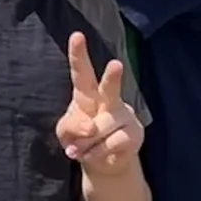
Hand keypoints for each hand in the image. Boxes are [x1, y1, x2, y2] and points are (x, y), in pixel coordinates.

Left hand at [55, 34, 142, 174]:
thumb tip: (90, 128)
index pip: (81, 72)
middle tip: (116, 65)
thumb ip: (71, 126)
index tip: (76, 35)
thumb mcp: (65, 133)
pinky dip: (98, 153)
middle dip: (113, 77)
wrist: (102, 164)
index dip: (78, 55)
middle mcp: (108, 99)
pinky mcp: (135, 133)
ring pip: (102, 127)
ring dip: (87, 144)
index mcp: (86, 94)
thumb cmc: (81, 141)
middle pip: (109, 87)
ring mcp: (124, 115)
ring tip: (85, 148)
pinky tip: (99, 154)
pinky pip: (112, 143)